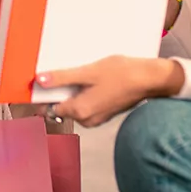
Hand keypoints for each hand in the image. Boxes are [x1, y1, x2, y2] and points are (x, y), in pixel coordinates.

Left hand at [36, 56, 184, 127]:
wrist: (150, 79)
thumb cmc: (122, 75)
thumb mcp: (89, 72)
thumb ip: (63, 78)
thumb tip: (40, 80)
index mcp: (79, 111)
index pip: (49, 107)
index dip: (43, 93)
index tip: (40, 81)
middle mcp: (86, 119)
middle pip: (61, 105)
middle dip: (59, 90)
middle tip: (63, 72)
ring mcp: (96, 117)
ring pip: (74, 104)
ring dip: (72, 90)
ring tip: (80, 72)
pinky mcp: (104, 112)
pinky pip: (86, 103)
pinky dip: (84, 92)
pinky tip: (91, 79)